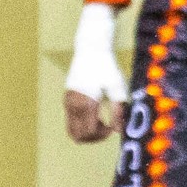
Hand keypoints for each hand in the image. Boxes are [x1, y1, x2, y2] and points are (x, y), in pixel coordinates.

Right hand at [63, 2, 130, 142]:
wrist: (91, 49)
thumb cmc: (107, 67)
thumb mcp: (117, 88)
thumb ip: (118, 112)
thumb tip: (119, 132)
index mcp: (86, 102)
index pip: (89, 132)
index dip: (102, 136)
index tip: (113, 127)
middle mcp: (73, 104)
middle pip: (78, 136)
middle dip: (94, 137)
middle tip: (106, 127)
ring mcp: (67, 101)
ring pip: (72, 131)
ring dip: (86, 132)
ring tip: (100, 121)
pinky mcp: (66, 98)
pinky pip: (71, 121)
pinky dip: (82, 124)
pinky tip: (94, 113)